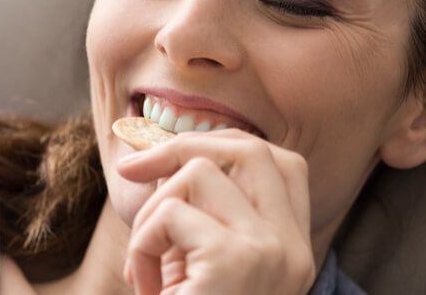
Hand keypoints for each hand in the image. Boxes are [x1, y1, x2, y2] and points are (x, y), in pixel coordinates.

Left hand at [118, 129, 316, 294]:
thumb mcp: (201, 272)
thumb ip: (203, 222)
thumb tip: (166, 156)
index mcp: (294, 253)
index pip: (282, 165)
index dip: (225, 146)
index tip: (173, 158)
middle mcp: (293, 250)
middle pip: (250, 150)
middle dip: (182, 147)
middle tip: (131, 171)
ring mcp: (270, 253)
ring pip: (198, 174)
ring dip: (150, 214)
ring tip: (145, 267)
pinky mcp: (234, 261)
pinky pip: (168, 214)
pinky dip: (141, 245)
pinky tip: (144, 287)